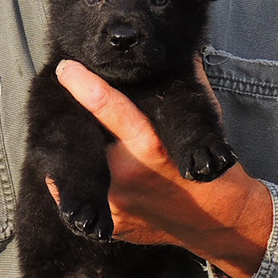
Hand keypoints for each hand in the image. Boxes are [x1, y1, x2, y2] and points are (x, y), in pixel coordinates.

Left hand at [51, 59, 272, 277]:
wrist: (217, 222)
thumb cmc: (212, 170)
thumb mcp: (206, 124)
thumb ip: (189, 87)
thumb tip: (180, 54)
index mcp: (150, 146)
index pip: (108, 107)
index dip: (82, 84)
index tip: (65, 69)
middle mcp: (127, 174)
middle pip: (82, 140)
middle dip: (68, 122)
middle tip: (60, 109)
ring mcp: (117, 202)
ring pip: (72, 172)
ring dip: (65, 156)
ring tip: (64, 144)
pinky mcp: (112, 222)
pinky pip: (81, 201)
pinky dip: (73, 185)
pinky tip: (72, 175)